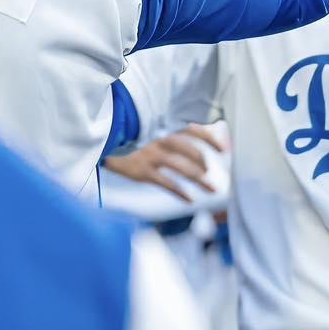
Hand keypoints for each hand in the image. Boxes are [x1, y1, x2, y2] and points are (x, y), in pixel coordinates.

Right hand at [103, 125, 225, 203]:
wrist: (104, 149)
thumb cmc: (134, 143)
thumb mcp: (153, 135)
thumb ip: (175, 136)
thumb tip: (204, 139)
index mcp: (164, 129)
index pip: (192, 129)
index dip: (210, 138)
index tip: (224, 149)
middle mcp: (159, 140)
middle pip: (189, 149)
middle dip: (204, 162)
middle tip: (211, 174)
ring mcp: (151, 155)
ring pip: (181, 167)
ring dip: (199, 179)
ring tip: (212, 189)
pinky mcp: (142, 171)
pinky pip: (166, 183)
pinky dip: (180, 192)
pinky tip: (190, 200)